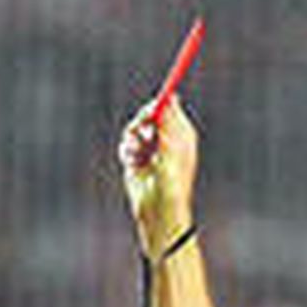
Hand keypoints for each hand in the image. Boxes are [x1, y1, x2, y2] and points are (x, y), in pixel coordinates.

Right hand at [118, 94, 198, 260]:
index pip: (170, 107)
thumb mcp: (172, 148)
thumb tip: (169, 97)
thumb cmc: (172, 181)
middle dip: (142, 122)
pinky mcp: (135, 159)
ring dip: (132, 140)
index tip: (151, 111)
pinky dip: (126, 152)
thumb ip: (168, 122)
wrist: (159, 210)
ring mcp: (149, 148)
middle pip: (149, 114)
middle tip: (142, 132)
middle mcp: (165, 138)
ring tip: (138, 156)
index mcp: (181, 133)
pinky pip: (125, 144)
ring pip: (134, 129)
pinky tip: (132, 164)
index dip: (160, 105)